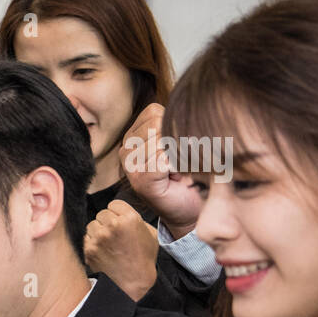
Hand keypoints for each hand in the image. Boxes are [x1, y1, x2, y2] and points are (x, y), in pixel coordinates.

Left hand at [85, 199, 158, 300]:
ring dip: (97, 232)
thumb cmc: (143, 260)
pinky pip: (86, 238)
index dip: (117, 212)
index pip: (114, 204)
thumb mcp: (150, 235)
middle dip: (107, 222)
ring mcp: (99, 237)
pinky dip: (91, 243)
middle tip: (114, 235)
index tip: (120, 221)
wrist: (131, 284)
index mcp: (130, 219)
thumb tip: (124, 213)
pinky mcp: (89, 249)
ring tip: (108, 244)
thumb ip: (137, 219)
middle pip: (102, 213)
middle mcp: (113, 226)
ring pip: (92, 225)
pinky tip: (101, 251)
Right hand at [118, 103, 200, 236]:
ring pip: (160, 141)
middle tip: (180, 161)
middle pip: (157, 124)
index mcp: (134, 135)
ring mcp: (130, 166)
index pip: (154, 112)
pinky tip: (177, 177)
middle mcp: (126, 149)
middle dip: (177, 141)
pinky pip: (162, 159)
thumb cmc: (190, 174)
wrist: (191, 209)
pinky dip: (177, 166)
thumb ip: (175, 124)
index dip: (173, 126)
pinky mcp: (140, 180)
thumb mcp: (182, 141)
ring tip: (179, 169)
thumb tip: (185, 107)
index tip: (178, 147)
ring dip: (179, 155)